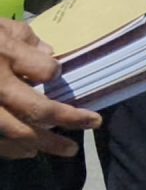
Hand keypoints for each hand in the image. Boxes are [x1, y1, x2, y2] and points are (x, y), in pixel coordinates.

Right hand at [0, 18, 98, 159]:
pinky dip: (12, 150)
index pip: (47, 70)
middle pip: (39, 110)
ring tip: (67, 149)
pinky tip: (29, 152)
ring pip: (17, 132)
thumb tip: (49, 54)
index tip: (55, 73)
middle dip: (69, 119)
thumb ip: (23, 37)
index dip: (54, 72)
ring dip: (45, 143)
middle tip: (93, 123)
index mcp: (2, 57)